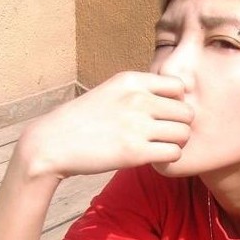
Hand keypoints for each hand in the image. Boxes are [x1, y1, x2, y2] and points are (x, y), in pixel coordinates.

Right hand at [18, 71, 193, 177]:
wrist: (53, 143)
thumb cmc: (83, 120)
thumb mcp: (111, 91)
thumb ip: (140, 91)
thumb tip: (174, 95)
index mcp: (131, 80)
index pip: (178, 86)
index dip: (177, 103)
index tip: (165, 115)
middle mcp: (137, 99)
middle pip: (186, 112)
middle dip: (179, 126)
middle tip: (165, 135)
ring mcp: (137, 126)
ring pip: (183, 134)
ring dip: (176, 143)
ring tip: (159, 147)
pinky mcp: (135, 152)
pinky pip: (173, 153)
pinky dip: (168, 159)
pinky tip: (154, 158)